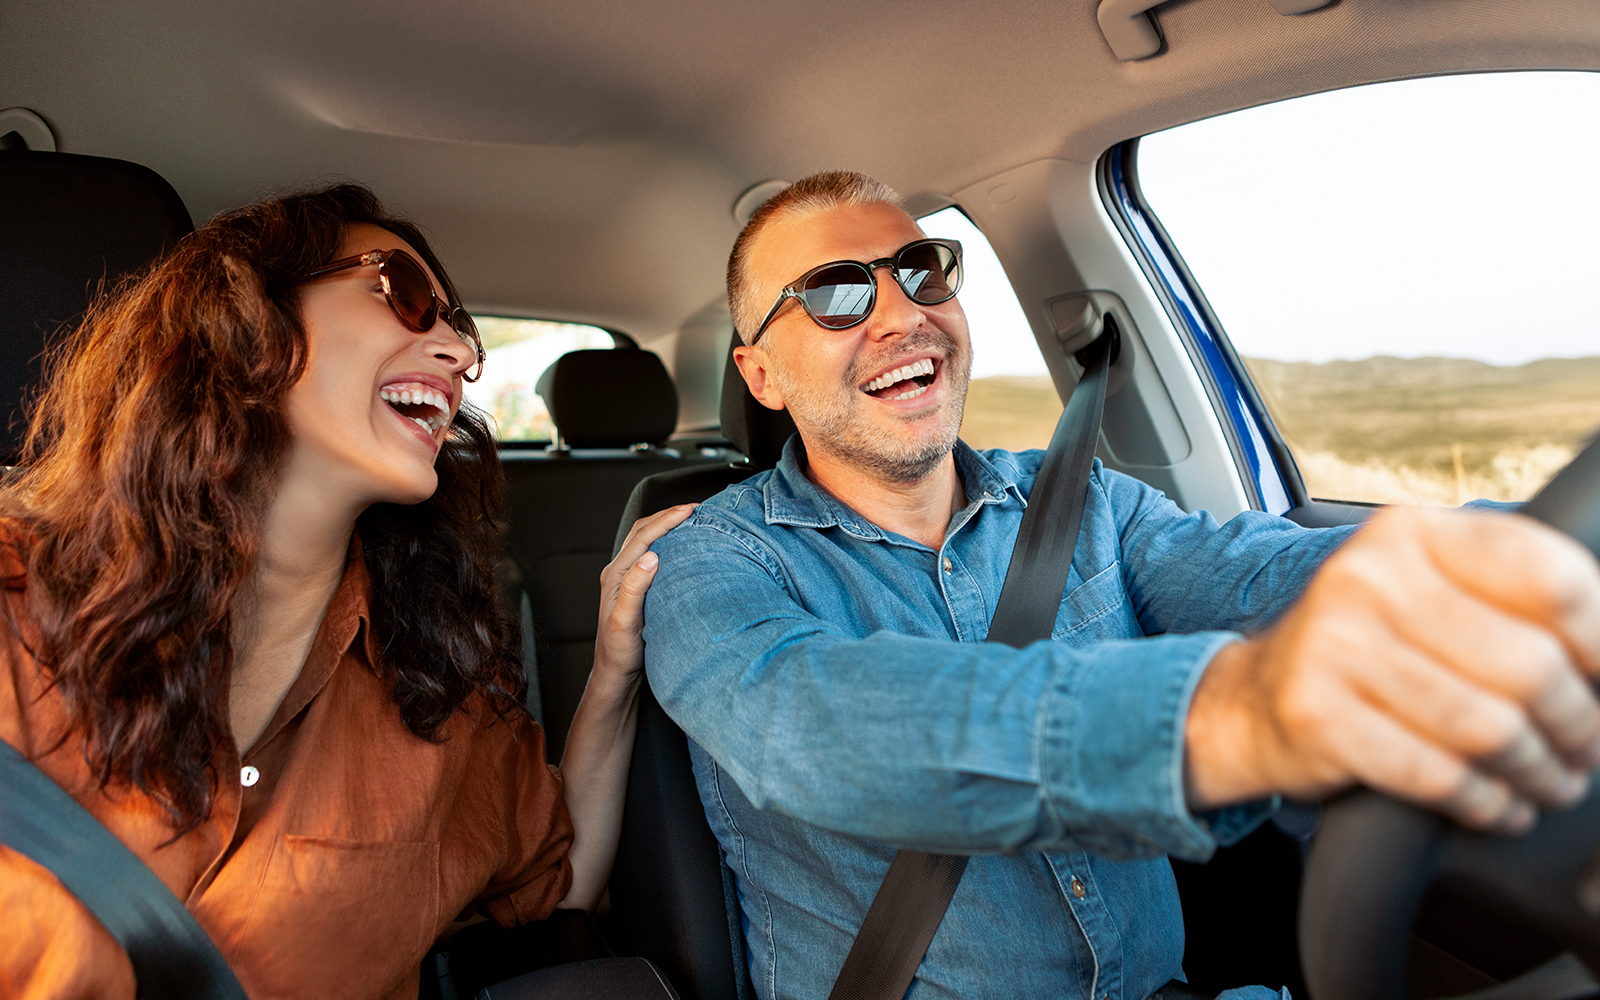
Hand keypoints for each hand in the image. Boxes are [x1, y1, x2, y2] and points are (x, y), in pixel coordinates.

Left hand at [592, 504, 695, 690]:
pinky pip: (651, 554)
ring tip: (690, 519)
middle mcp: (618, 573)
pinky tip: (682, 546)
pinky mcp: (636, 587)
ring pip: (646, 540)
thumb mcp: (626, 624)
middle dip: (668, 515)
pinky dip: (667, 542)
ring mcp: (626, 579)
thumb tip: (650, 557)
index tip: (690, 509)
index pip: (643, 537)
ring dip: (666, 525)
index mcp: (615, 576)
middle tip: (695, 509)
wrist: (616, 674)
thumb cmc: (619, 653)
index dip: (667, 519)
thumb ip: (635, 590)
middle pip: (643, 531)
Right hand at [1186, 505, 1599, 833]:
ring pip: (1490, 729)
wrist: (1253, 696)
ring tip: (1548, 781)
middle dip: (1579, 725)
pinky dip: (1484, 803)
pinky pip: (1439, 775)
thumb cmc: (1363, 646)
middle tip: (1585, 748)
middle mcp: (1368, 577)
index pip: (1551, 579)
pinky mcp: (1319, 714)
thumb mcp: (1426, 590)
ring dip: (1537, 772)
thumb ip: (1507, 596)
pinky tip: (1495, 805)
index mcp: (1411, 532)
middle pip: (1530, 666)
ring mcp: (1336, 644)